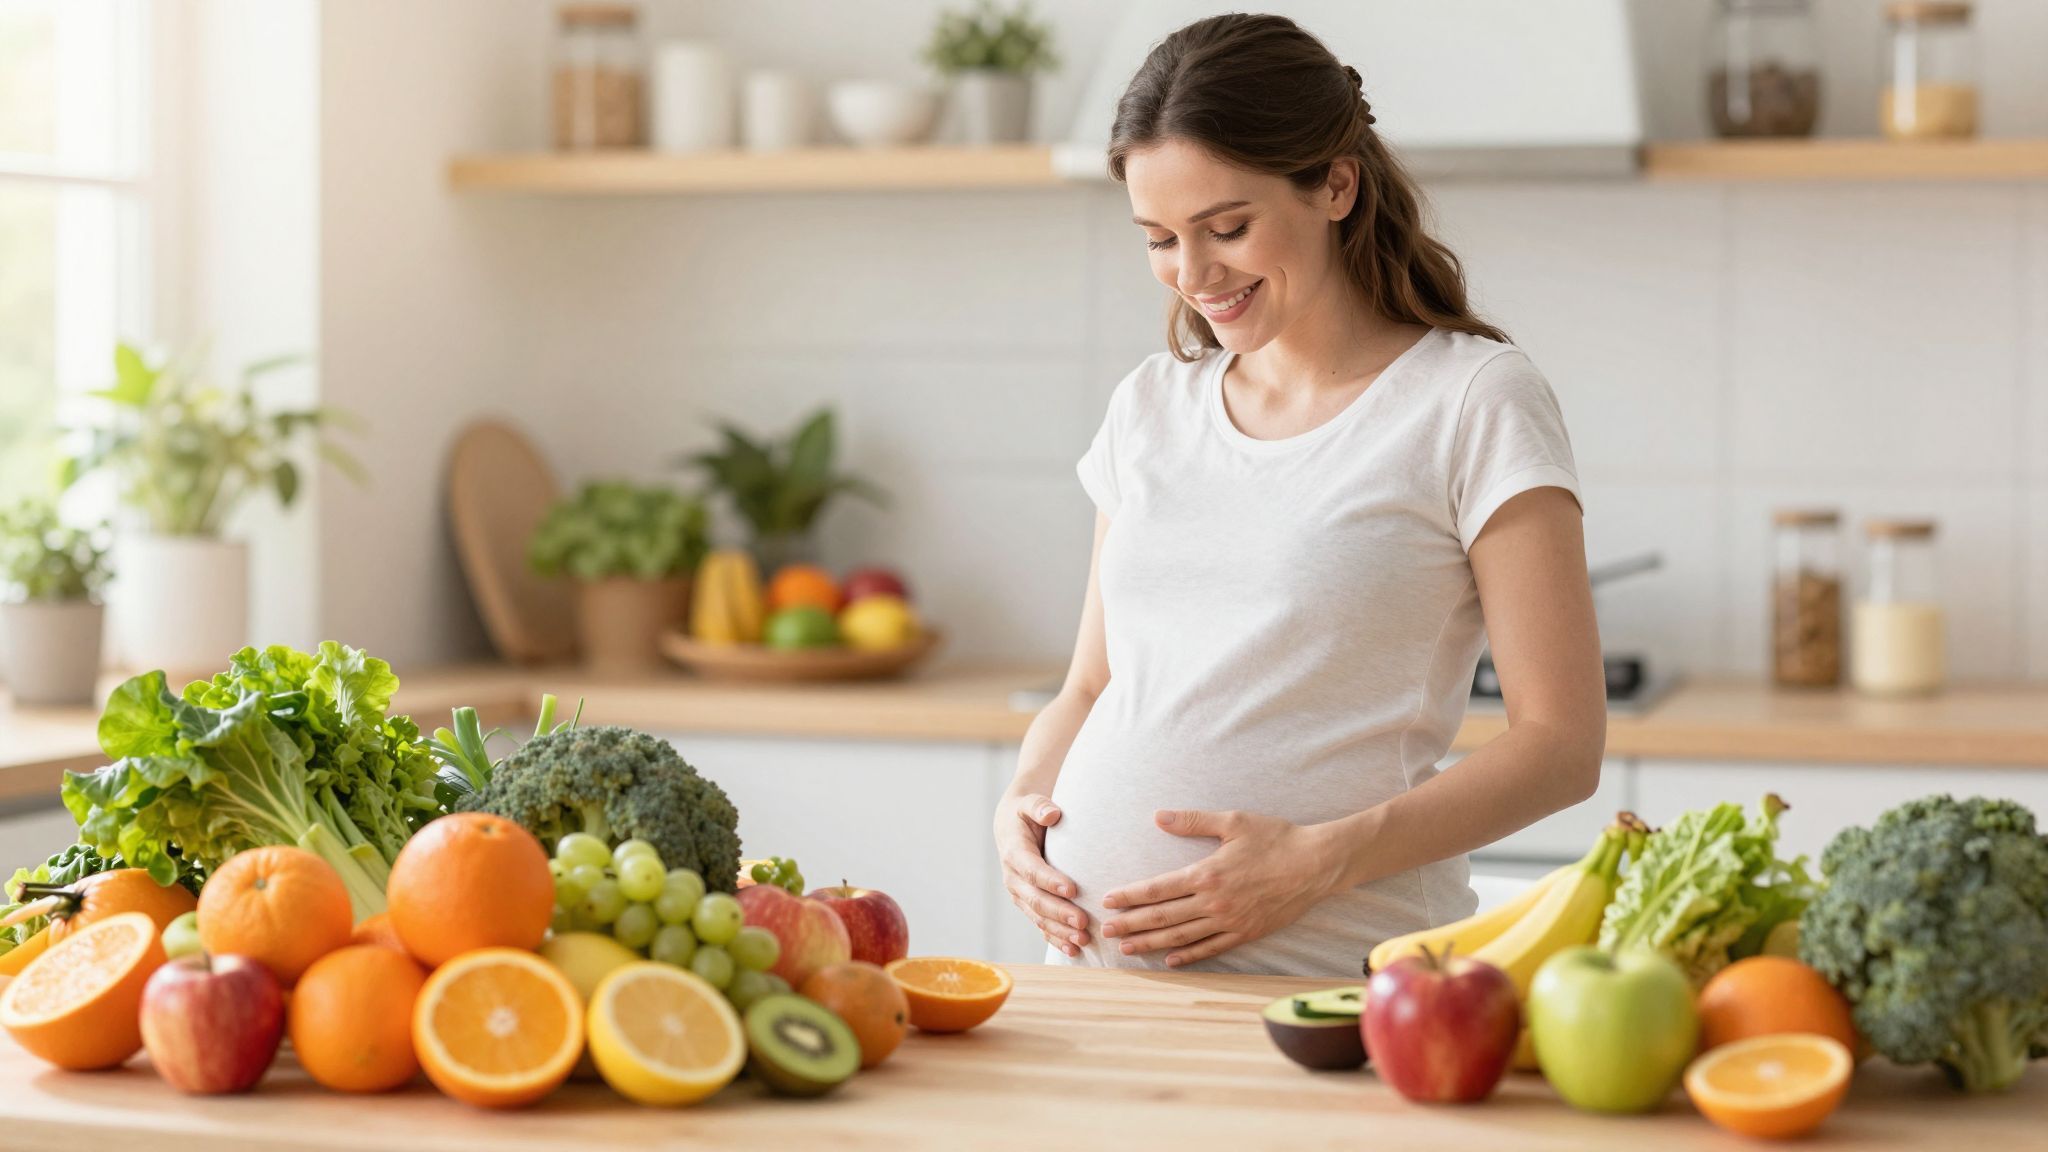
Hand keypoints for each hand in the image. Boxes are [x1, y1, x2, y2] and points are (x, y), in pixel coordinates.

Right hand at [995, 792, 1090, 957]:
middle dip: (1059, 913)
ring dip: (1060, 931)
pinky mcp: (1028, 905)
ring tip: (1083, 939)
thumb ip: (1039, 806)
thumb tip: (1052, 814)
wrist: (1012, 826)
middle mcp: (1014, 878)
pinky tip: (1073, 950)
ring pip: (1039, 917)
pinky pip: (1040, 926)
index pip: (1032, 870)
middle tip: (1083, 922)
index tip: (1073, 889)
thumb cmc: (1026, 812)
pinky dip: (1056, 939)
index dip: (1050, 880)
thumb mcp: (1029, 801)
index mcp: (1014, 852)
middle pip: (1036, 900)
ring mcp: (1020, 895)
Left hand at [1100, 809, 1341, 967]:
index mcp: (1207, 874)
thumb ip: (1193, 821)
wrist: (1316, 864)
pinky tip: (1170, 961)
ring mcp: (1230, 921)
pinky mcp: (1246, 933)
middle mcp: (1215, 902)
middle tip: (1105, 931)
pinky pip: (1212, 948)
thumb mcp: (1233, 822)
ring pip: (1183, 937)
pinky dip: (1189, 956)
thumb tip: (1158, 817)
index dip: (1131, 896)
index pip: (1158, 889)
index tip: (1108, 901)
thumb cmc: (1275, 838)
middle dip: (1132, 924)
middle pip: (1164, 917)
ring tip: (1127, 949)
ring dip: (1152, 943)